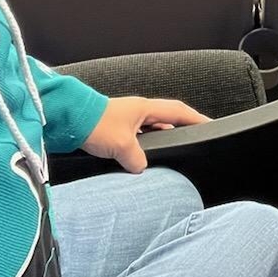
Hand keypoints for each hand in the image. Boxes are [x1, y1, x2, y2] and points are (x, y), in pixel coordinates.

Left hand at [80, 95, 207, 173]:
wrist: (67, 119)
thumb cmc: (94, 123)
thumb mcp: (122, 145)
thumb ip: (138, 159)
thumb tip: (142, 168)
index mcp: (145, 108)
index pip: (178, 112)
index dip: (196, 119)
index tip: (210, 125)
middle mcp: (138, 112)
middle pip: (166, 122)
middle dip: (178, 133)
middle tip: (190, 145)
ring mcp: (126, 120)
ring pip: (150, 133)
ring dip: (156, 144)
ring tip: (163, 158)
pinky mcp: (114, 130)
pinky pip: (136, 140)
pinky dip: (140, 149)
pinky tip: (137, 162)